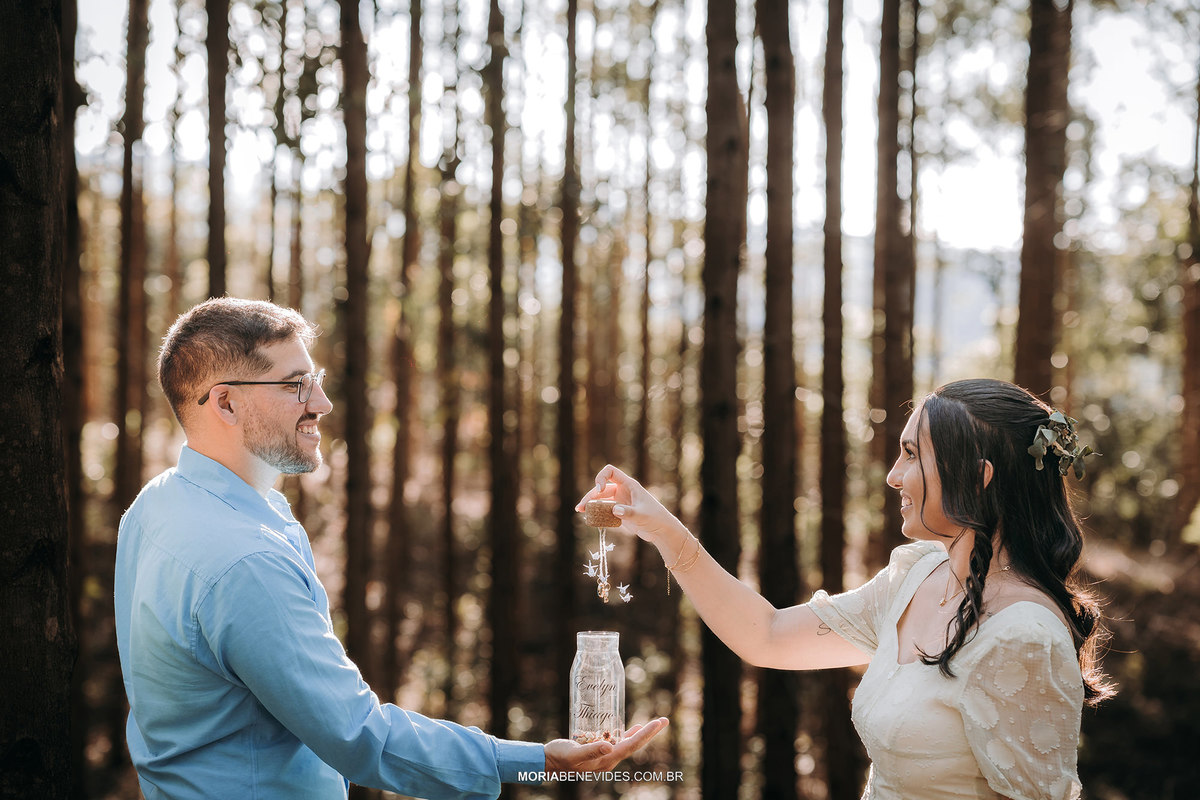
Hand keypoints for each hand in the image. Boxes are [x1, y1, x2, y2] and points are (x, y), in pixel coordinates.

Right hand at [543, 717, 668, 772]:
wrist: (549, 761)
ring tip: (654, 724)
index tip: (658, 722)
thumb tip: (609, 745)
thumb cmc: (560, 756)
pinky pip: (619, 742)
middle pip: (634, 744)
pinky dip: (628, 734)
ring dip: (642, 733)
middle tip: (664, 720)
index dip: (646, 733)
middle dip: (650, 732)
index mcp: (606, 759)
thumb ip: (591, 750)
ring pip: (629, 743)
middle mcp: (609, 758)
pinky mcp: (600, 750)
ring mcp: (605, 755)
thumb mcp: (574, 753)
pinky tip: (631, 728)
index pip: (631, 745)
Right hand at [575, 465, 687, 547]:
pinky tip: (590, 518)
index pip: (610, 472)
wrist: (661, 530)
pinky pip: (605, 509)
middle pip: (602, 488)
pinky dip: (597, 512)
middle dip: (591, 496)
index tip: (599, 490)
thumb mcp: (641, 515)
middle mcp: (623, 491)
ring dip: (591, 504)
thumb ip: (628, 512)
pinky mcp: (619, 512)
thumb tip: (614, 509)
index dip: (601, 477)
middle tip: (581, 507)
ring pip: (601, 499)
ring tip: (580, 511)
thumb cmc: (655, 518)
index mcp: (629, 485)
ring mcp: (620, 501)